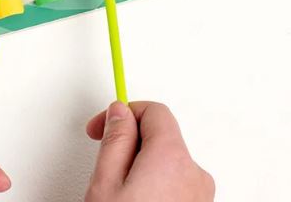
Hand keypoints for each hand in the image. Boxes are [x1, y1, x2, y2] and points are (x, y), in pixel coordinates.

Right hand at [85, 101, 214, 200]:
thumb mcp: (105, 183)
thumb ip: (114, 140)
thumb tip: (120, 113)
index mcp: (172, 158)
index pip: (154, 111)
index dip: (124, 113)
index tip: (103, 125)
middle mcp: (195, 174)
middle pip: (161, 136)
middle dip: (131, 142)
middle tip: (106, 162)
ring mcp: (202, 196)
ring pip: (167, 162)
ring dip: (143, 167)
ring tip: (120, 192)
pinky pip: (177, 184)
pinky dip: (157, 186)